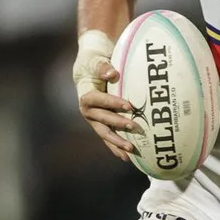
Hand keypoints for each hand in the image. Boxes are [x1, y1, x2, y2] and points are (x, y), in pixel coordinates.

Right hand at [74, 30, 137, 162]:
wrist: (88, 70)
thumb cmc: (94, 63)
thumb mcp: (96, 61)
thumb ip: (103, 67)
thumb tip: (112, 74)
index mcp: (85, 95)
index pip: (98, 100)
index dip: (112, 103)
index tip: (129, 105)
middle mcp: (88, 110)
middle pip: (102, 119)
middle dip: (118, 124)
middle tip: (134, 127)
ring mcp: (94, 120)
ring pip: (105, 134)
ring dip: (117, 143)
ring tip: (130, 151)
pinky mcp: (101, 125)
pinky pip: (108, 138)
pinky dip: (116, 148)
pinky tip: (127, 157)